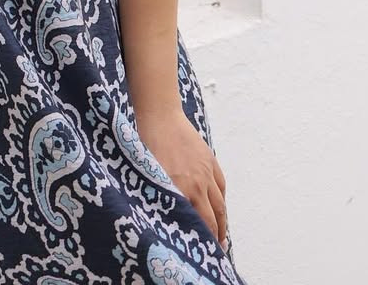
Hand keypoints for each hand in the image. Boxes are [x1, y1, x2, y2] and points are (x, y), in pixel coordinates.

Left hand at [138, 107, 228, 248]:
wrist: (158, 113)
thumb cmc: (146, 143)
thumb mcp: (148, 175)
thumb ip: (160, 198)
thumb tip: (164, 219)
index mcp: (182, 189)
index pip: (200, 224)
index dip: (203, 241)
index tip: (202, 253)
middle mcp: (198, 183)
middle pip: (215, 218)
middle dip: (216, 237)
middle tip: (215, 250)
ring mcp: (206, 171)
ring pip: (220, 203)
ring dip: (222, 221)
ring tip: (220, 235)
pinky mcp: (209, 160)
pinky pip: (220, 185)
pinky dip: (221, 199)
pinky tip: (218, 207)